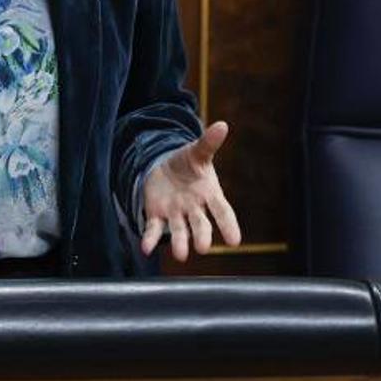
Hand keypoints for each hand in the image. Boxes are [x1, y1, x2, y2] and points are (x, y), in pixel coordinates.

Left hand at [140, 121, 241, 261]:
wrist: (165, 167)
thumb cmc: (188, 163)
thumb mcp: (197, 152)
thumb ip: (208, 143)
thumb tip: (222, 125)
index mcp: (209, 194)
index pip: (222, 212)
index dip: (229, 226)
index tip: (235, 241)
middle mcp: (194, 208)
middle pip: (201, 225)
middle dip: (202, 236)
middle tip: (203, 248)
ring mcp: (176, 214)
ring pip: (179, 230)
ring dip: (179, 243)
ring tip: (180, 255)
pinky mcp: (157, 215)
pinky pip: (154, 229)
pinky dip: (150, 239)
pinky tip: (146, 248)